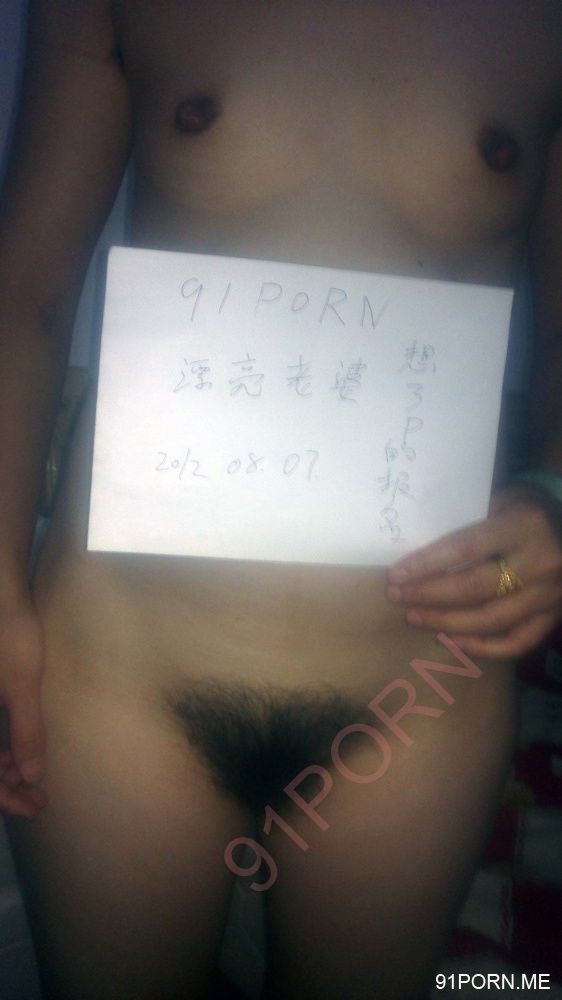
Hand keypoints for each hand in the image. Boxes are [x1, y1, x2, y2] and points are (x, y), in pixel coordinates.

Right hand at [0, 593, 47, 817]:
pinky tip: (20, 752)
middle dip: (6, 785)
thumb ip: (26, 732)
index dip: (5, 797)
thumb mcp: (21, 686)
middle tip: (39, 798)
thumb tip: (33, 775)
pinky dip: (0, 747)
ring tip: (34, 777)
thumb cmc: (8, 636)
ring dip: (3, 767)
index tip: (34, 805)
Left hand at [386, 487, 561, 658]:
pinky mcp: (554, 617)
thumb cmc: (528, 510)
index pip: (466, 548)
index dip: (427, 564)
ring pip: (490, 620)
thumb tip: (417, 548)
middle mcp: (541, 563)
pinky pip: (515, 642)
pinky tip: (451, 640)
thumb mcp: (502, 499)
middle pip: (474, 588)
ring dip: (446, 622)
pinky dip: (481, 646)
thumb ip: (468, 520)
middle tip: (398, 597)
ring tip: (414, 618)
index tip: (396, 574)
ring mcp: (550, 594)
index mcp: (524, 526)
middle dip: (429, 595)